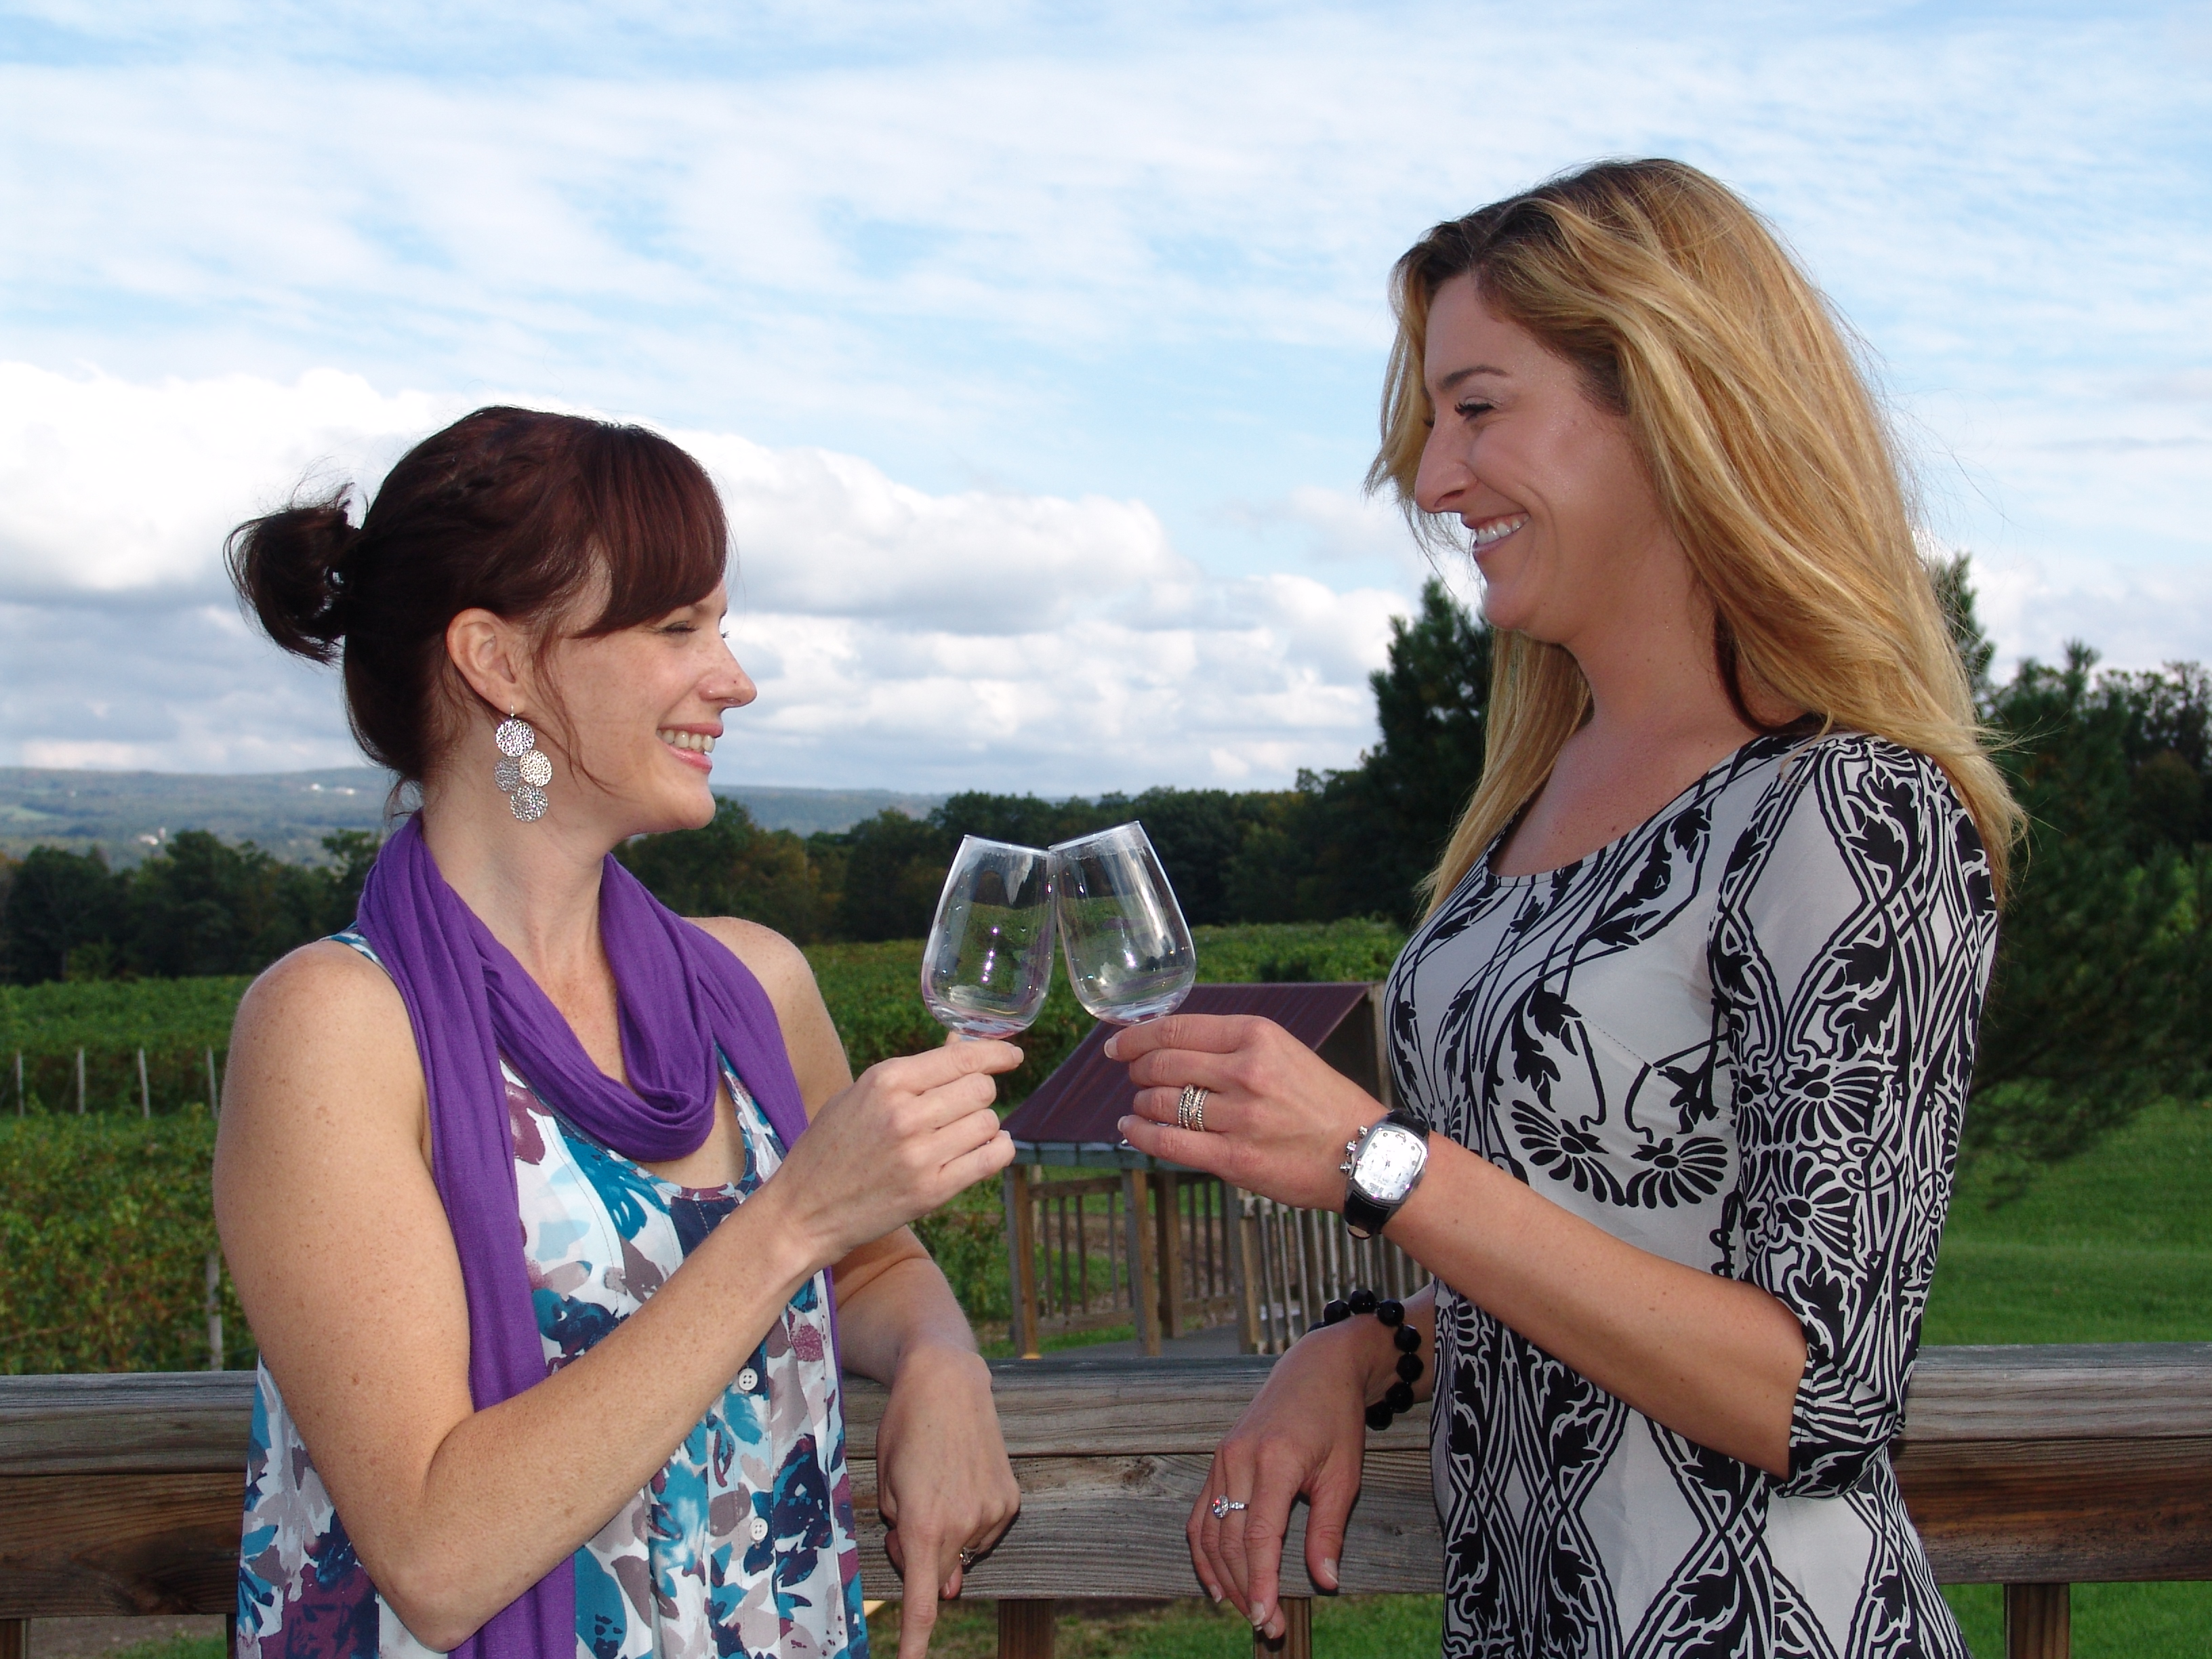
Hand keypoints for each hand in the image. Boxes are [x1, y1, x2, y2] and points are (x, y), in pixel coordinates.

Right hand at [770, 1043, 1020, 1269]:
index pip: (963, 1058)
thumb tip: (963, 1045)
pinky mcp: (931, 1192)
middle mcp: (905, 1114)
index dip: (997, 1054)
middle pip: (981, 1089)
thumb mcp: (862, 1094)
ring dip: (982, 1126)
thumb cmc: (831, 1146)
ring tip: (960, 1134)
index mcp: (887, 1081)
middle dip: (980, 1093)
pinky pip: (992, 1159)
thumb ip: (914, 1071)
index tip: (1013, 1056)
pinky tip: (984, 1150)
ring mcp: (920, 1155)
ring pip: (988, 1123)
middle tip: (964, 1106)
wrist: (804, 1210)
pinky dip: (997, 1150)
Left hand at [876, 1345, 1020, 1658]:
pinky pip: (984, 1532)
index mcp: (924, 1525)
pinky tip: (960, 1481)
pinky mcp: (1011, 1500)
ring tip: (937, 1481)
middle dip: (919, 1562)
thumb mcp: (887, 1486)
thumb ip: (905, 1539)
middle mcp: (963, 1525)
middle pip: (938, 1578)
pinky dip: (969, 1521)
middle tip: (907, 1511)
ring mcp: (992, 1513)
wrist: (947, 1381)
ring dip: (945, 1536)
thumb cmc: (904, 1430)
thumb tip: (943, 1587)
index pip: (921, 1603)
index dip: (915, 1641)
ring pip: (962, 1553)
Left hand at [1107, 1014, 1378, 1211]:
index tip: (1117, 1046)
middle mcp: (1246, 1071)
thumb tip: (1170, 1047)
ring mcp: (1239, 1116)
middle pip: (1161, 1064)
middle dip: (1137, 1071)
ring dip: (1140, 1104)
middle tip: (1133, 1077)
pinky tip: (1132, 1130)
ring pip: (1160, 1103)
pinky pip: (1168, 1143)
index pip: (1176, 1028)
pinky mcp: (1235, 1157)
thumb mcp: (1283, 1053)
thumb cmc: (1322, 1103)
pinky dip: (1141, 1135)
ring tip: (1142, 1107)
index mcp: (1257, 1036)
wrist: (1364, 1153)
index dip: (1136, 1037)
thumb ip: (1232, 1047)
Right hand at [1190, 1319, 1382, 1640]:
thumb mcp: (1344, 1475)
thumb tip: (1325, 1582)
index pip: (1258, 1536)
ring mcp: (1222, 1458)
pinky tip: (1217, 1582)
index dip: (1259, 1582)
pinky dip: (1204, 1552)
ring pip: (1209, 1532)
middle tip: (1267, 1627)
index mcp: (1274, 1460)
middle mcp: (1239, 1459)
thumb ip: (1329, 1530)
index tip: (1266, 1619)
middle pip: (1230, 1540)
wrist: (1317, 1368)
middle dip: (1246, 1589)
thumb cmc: (1336, 1419)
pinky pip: (1200, 1514)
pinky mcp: (1218, 1461)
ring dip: (1224, 1577)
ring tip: (1246, 1611)